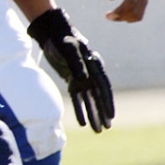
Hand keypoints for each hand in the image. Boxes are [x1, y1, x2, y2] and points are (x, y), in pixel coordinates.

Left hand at [27, 7, 114, 132]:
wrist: (53, 35)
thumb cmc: (63, 40)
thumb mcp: (68, 49)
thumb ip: (76, 63)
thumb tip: (83, 78)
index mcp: (95, 66)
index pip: (103, 87)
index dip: (107, 102)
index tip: (111, 116)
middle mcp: (91, 74)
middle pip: (98, 96)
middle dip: (102, 113)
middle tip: (106, 128)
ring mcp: (82, 78)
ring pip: (89, 100)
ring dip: (92, 114)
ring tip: (97, 130)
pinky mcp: (72, 81)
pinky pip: (77, 98)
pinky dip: (79, 109)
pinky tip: (82, 122)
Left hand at [106, 0, 147, 22]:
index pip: (131, 2)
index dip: (120, 11)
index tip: (108, 15)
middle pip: (134, 11)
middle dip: (120, 16)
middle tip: (107, 16)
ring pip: (137, 16)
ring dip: (124, 19)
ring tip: (112, 16)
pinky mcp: (145, 1)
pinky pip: (139, 15)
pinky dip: (130, 18)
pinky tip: (119, 15)